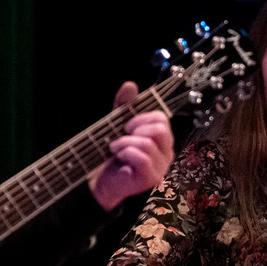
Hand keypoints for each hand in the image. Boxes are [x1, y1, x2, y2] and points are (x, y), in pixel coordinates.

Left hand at [89, 81, 173, 210]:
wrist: (100, 181)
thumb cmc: (112, 156)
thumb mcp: (117, 126)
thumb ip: (124, 107)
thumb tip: (130, 85)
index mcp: (162, 140)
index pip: (162, 118)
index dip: (142, 117)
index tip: (127, 126)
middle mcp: (166, 153)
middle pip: (161, 129)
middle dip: (136, 129)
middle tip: (123, 136)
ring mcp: (160, 168)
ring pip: (148, 142)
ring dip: (125, 142)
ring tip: (115, 149)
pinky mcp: (151, 179)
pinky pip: (142, 157)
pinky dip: (126, 153)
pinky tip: (119, 158)